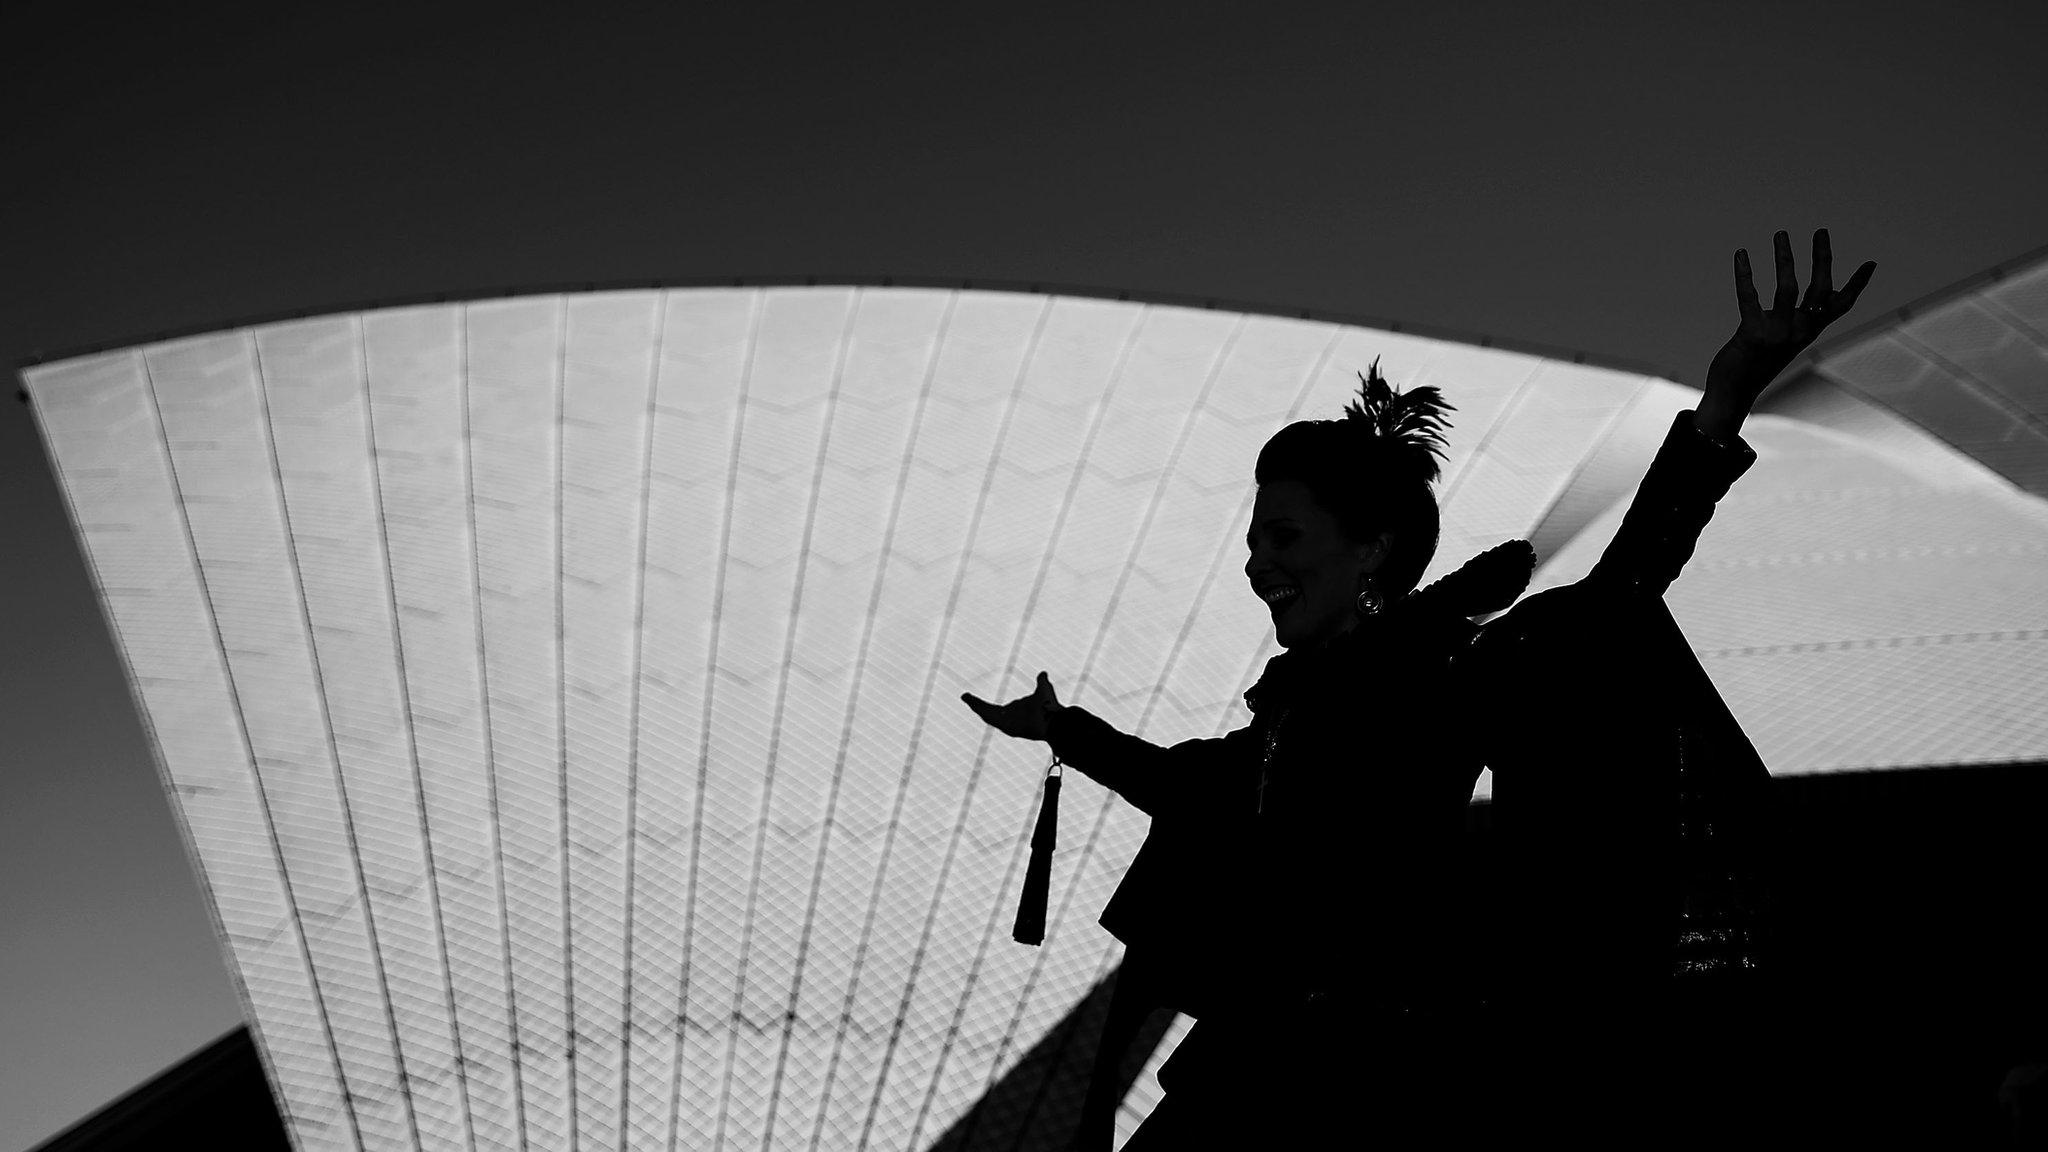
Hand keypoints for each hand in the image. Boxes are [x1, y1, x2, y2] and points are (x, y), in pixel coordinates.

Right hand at [961, 671, 1063, 741]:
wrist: (1055, 719)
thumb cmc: (1051, 707)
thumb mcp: (1044, 689)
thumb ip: (1041, 682)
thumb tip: (1043, 673)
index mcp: (1015, 713)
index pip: (996, 709)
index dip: (984, 704)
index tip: (974, 698)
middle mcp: (1009, 720)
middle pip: (988, 712)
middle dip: (976, 705)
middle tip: (965, 696)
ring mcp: (1008, 724)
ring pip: (988, 715)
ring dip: (976, 706)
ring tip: (966, 698)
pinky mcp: (1007, 726)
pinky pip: (991, 717)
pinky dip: (981, 709)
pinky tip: (972, 702)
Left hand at [1700, 228, 1875, 434]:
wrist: (1732, 395)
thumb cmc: (1754, 363)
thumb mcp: (1780, 339)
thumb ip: (1791, 316)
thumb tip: (1798, 290)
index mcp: (1808, 332)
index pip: (1840, 306)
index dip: (1856, 285)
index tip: (1871, 263)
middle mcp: (1798, 333)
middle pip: (1819, 289)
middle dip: (1822, 258)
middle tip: (1821, 230)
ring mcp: (1777, 335)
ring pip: (1788, 289)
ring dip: (1785, 258)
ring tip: (1781, 233)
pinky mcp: (1752, 335)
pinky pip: (1749, 297)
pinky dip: (1745, 273)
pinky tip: (1741, 253)